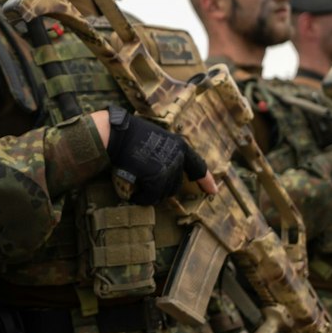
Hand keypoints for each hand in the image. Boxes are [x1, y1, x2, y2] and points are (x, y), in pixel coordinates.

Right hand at [99, 108, 215, 203]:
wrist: (118, 134)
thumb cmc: (133, 134)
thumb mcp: (158, 138)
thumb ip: (167, 152)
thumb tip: (167, 169)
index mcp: (180, 146)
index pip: (198, 167)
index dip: (206, 181)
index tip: (213, 191)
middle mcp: (177, 158)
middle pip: (175, 185)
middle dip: (162, 189)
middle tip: (147, 186)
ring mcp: (167, 168)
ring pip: (164, 193)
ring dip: (152, 195)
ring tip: (139, 190)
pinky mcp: (155, 177)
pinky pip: (151, 196)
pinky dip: (143, 198)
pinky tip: (135, 196)